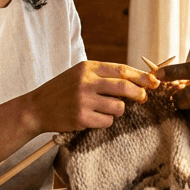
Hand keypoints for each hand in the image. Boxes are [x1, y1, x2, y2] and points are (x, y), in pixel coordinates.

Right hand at [23, 60, 156, 134]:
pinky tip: (92, 118)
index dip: (141, 76)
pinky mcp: (81, 118)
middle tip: (143, 98)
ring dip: (117, 110)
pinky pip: (107, 121)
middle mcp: (86, 82)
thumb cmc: (62, 90)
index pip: (121, 70)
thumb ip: (103, 75)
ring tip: (104, 109)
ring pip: (118, 107)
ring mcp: (83, 100)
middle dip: (139, 94)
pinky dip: (105, 121)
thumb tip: (135, 80)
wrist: (36, 108)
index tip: (153, 81)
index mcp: (88, 68)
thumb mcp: (80, 75)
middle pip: (124, 87)